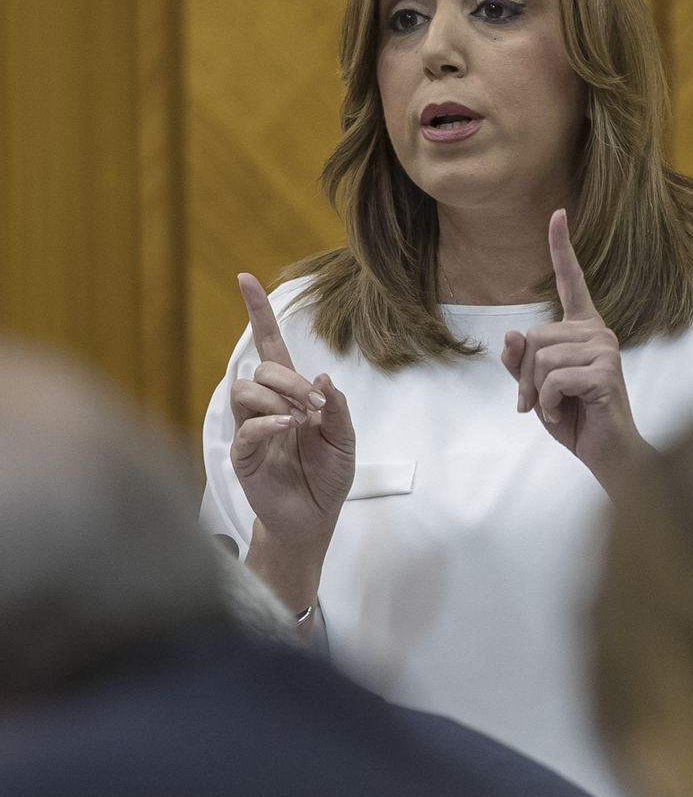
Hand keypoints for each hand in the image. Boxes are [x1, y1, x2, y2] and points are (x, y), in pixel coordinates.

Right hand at [229, 273, 355, 551]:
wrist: (315, 518)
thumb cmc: (327, 477)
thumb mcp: (345, 439)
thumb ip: (338, 408)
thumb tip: (323, 376)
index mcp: (292, 396)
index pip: (270, 346)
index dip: (259, 314)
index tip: (245, 278)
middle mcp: (267, 406)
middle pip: (263, 367)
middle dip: (291, 379)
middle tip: (316, 405)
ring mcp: (251, 428)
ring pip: (246, 389)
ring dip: (278, 397)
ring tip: (301, 420)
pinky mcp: (243, 454)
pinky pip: (246, 427)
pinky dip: (268, 422)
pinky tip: (289, 428)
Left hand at [501, 209, 651, 488]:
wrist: (608, 456)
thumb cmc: (576, 419)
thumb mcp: (538, 390)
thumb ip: (522, 363)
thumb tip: (512, 334)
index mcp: (583, 329)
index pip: (571, 281)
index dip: (562, 248)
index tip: (558, 213)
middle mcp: (598, 332)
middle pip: (534, 336)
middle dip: (526, 376)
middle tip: (540, 403)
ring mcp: (605, 349)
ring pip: (541, 358)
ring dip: (537, 393)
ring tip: (557, 409)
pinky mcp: (606, 372)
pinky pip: (554, 379)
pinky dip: (549, 404)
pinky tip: (566, 414)